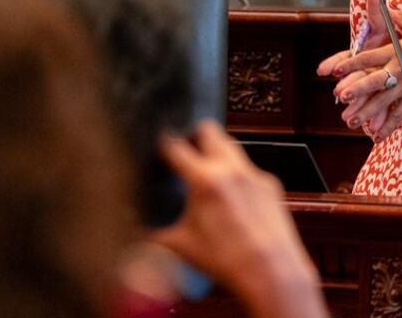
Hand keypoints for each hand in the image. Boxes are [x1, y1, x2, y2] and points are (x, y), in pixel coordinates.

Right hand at [153, 121, 325, 317]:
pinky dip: (237, 176)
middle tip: (185, 151)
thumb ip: (151, 231)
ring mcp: (254, 173)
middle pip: (209, 129)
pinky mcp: (271, 184)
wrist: (270, 272)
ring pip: (232, 146)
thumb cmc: (226, 261)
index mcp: (205, 180)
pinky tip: (232, 199)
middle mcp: (231, 169)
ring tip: (206, 175)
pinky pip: (249, 169)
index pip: (175, 145)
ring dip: (217, 152)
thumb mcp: (180, 245)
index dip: (162, 143)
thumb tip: (131, 226)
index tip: (158, 146)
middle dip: (194, 136)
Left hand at [322, 8, 401, 141]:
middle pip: (375, 81)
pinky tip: (376, 135)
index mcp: (398, 52)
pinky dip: (388, 126)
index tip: (336, 69)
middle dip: (357, 89)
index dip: (352, 63)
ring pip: (384, 101)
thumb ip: (395, 17)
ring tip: (352, 120)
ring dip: (367, 111)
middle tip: (342, 96)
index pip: (371, 58)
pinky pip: (400, 115)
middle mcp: (401, 71)